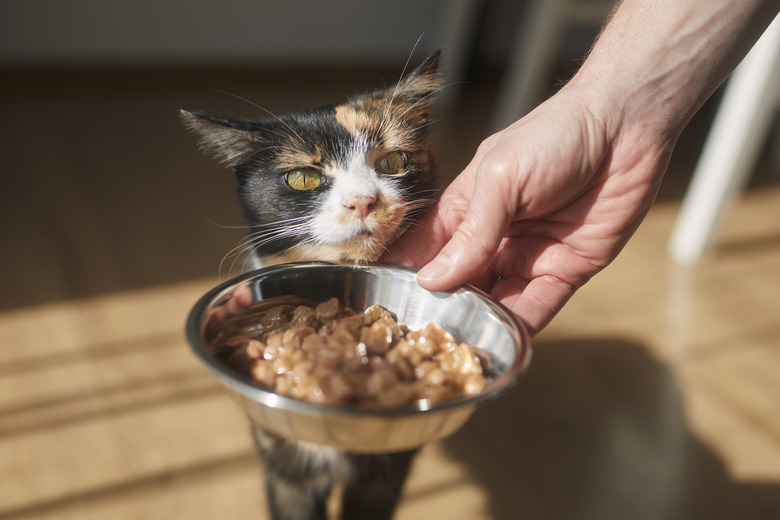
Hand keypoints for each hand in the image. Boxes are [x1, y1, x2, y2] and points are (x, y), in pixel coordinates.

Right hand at [383, 88, 672, 335]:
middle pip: (460, 284)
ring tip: (457, 353)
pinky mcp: (567, 272)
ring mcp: (528, 257)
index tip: (387, 309)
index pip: (427, 251)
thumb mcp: (500, 179)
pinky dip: (520, 329)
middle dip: (443, 311)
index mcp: (467, 209)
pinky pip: (538, 307)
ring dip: (479, 325)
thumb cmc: (554, 136)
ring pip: (496, 302)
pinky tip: (502, 348)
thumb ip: (471, 232)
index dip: (407, 278)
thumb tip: (432, 281)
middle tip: (422, 343)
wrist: (626, 125)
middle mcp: (493, 238)